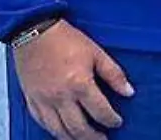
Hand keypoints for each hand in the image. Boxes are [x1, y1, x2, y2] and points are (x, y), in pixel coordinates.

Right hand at [14, 20, 134, 139]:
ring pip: (59, 131)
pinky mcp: (31, 100)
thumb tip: (129, 91)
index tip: (117, 122)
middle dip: (94, 137)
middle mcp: (61, 97)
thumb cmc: (65, 39)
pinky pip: (42, 123)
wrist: (34, 31)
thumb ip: (114, 74)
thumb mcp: (96, 52)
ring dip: (73, 139)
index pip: (100, 112)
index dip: (111, 120)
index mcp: (80, 84)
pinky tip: (61, 132)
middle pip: (79, 128)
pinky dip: (53, 131)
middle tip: (103, 139)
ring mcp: (44, 101)